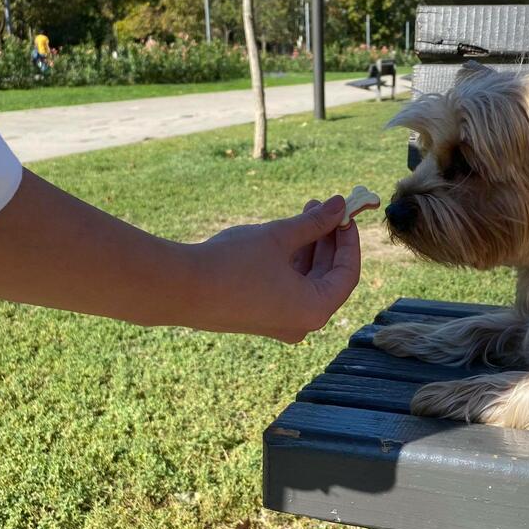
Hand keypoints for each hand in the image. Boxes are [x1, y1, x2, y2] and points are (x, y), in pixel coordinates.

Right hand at [185, 195, 360, 341]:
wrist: (178, 288)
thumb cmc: (232, 263)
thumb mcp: (278, 237)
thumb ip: (314, 222)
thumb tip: (341, 204)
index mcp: (314, 310)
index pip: (347, 273)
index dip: (349, 241)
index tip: (346, 214)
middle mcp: (302, 324)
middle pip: (328, 277)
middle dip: (328, 240)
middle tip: (326, 206)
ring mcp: (280, 324)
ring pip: (307, 281)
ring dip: (309, 247)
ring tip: (307, 209)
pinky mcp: (261, 318)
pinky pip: (287, 288)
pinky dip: (291, 263)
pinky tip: (286, 234)